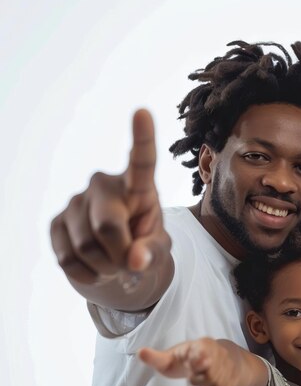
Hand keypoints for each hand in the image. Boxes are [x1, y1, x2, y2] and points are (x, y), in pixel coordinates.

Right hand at [50, 109, 171, 310]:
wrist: (117, 261)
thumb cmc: (145, 244)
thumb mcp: (159, 248)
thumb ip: (153, 252)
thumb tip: (134, 261)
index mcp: (138, 185)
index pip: (142, 161)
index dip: (142, 137)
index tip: (143, 111)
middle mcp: (104, 185)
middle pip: (107, 225)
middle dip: (119, 253)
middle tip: (129, 262)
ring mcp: (76, 202)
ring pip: (86, 247)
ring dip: (105, 267)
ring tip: (114, 261)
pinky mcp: (55, 222)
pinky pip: (68, 258)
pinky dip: (86, 273)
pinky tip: (95, 267)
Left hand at [139, 338, 253, 385]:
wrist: (223, 359)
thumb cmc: (190, 358)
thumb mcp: (171, 357)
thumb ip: (156, 357)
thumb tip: (140, 352)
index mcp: (202, 344)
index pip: (203, 350)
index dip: (201, 357)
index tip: (198, 363)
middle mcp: (218, 352)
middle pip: (208, 373)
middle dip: (198, 377)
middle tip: (194, 369)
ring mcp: (227, 366)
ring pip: (211, 383)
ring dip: (203, 382)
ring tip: (200, 373)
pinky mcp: (232, 379)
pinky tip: (210, 379)